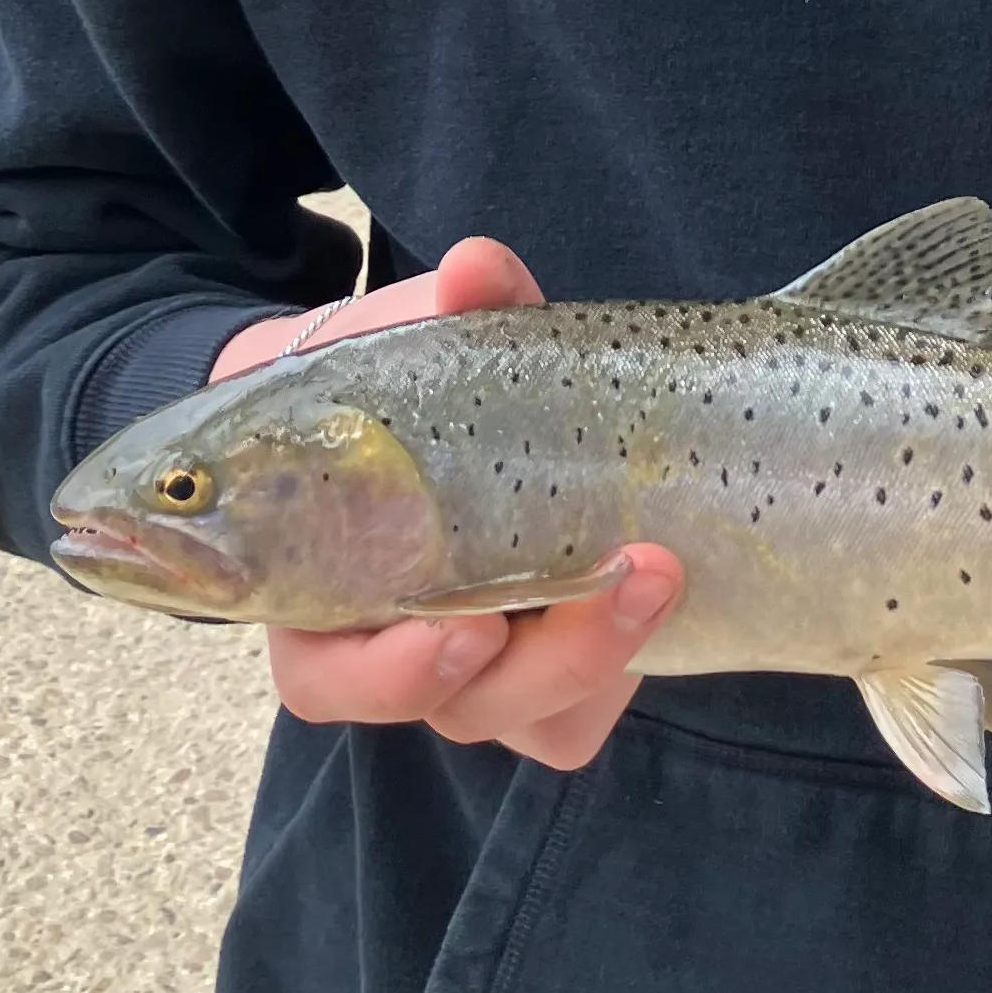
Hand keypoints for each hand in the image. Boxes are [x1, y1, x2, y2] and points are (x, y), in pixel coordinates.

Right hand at [210, 237, 683, 768]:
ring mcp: (484, 668)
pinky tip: (663, 592)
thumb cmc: (376, 399)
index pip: (329, 679)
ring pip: (535, 722)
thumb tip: (478, 270)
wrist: (410, 418)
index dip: (390, 673)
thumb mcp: (392, 350)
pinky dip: (620, 669)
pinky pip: (584, 714)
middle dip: (543, 664)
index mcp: (328, 600)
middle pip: (460, 710)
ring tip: (658, 574)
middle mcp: (402, 653)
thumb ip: (438, 315)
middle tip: (618, 579)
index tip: (463, 626)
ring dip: (599, 660)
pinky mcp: (548, 666)